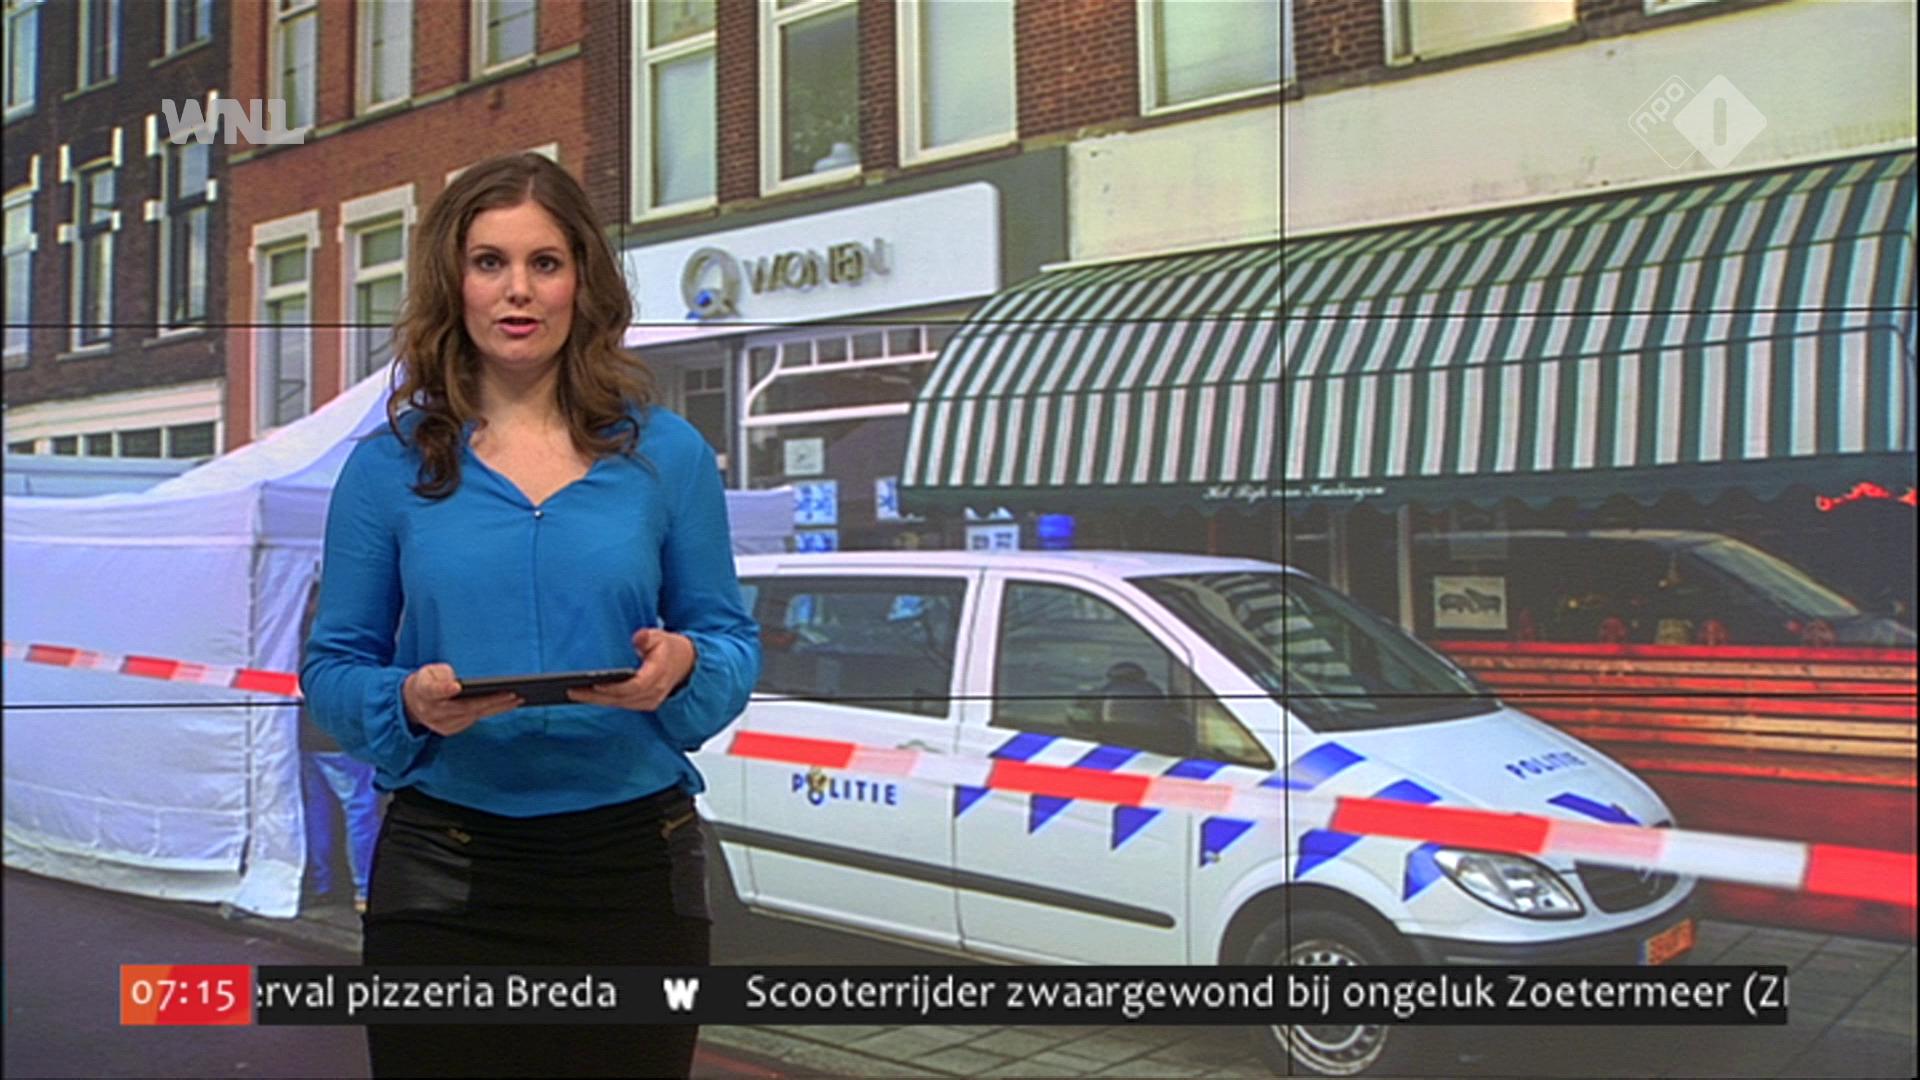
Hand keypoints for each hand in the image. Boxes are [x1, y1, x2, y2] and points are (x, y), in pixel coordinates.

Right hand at [402, 663, 520, 736]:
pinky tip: (507, 705)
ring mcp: (441, 723)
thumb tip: (456, 685)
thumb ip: (441, 675)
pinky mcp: (449, 730)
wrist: (413, 702)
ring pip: (472, 716)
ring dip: (496, 708)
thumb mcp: (429, 671)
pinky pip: (473, 721)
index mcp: (424, 691)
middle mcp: (432, 711)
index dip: (444, 689)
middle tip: (512, 694)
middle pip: (463, 707)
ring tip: (517, 699)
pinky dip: (491, 713)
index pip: (433, 690)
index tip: (456, 686)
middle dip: (489, 701)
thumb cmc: (426, 682)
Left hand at [566, 629, 696, 711]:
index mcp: (659, 674)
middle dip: (597, 696)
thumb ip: (648, 637)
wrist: (687, 664)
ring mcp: (650, 700)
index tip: (596, 683)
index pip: (635, 685)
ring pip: (620, 704)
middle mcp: (655, 692)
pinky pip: (622, 704)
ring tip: (575, 693)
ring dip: (597, 700)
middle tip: (574, 690)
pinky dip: (605, 701)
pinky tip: (588, 695)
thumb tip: (639, 637)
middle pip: (622, 698)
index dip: (615, 687)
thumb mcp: (661, 637)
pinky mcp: (644, 704)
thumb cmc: (669, 649)